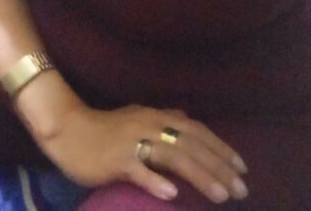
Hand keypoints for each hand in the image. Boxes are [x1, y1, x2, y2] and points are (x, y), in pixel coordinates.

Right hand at [39, 102, 248, 203]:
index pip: (197, 131)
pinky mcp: (115, 159)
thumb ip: (162, 120)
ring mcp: (133, 141)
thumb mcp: (137, 119)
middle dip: (220, 167)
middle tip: (242, 189)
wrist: (68, 130)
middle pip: (192, 145)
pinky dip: (156, 181)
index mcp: (157, 116)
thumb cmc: (104, 130)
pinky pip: (139, 170)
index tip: (242, 168)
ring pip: (173, 157)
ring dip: (200, 176)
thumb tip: (186, 119)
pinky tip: (172, 195)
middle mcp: (150, 124)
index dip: (221, 148)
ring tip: (221, 195)